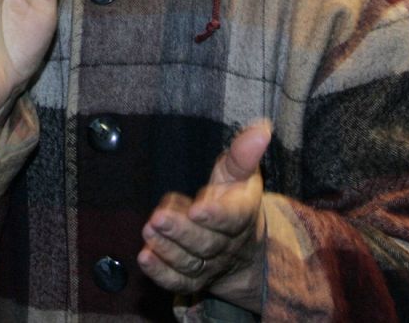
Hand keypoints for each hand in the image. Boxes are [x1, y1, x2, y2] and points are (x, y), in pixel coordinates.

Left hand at [138, 121, 269, 306]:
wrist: (240, 246)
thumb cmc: (233, 197)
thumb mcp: (239, 173)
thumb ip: (243, 154)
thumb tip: (262, 127)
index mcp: (242, 215)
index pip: (232, 218)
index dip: (216, 215)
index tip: (197, 209)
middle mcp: (226, 245)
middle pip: (206, 243)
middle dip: (181, 232)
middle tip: (158, 218)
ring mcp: (209, 265)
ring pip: (190, 263)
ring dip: (168, 249)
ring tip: (149, 231)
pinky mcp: (192, 278)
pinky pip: (178, 281)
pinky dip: (162, 274)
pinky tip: (145, 259)